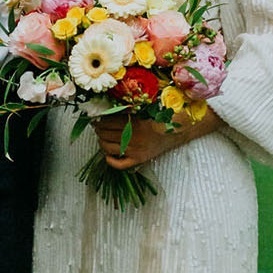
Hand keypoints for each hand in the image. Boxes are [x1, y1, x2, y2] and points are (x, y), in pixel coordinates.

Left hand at [95, 105, 221, 169]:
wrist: (177, 130)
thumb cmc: (160, 117)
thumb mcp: (143, 109)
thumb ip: (128, 110)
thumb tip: (108, 108)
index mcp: (132, 122)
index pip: (106, 122)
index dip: (98, 120)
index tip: (96, 118)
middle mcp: (132, 136)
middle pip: (104, 134)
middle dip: (98, 130)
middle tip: (97, 127)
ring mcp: (134, 150)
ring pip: (107, 148)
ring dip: (101, 142)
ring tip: (102, 138)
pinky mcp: (138, 159)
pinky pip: (119, 164)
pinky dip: (110, 161)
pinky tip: (108, 156)